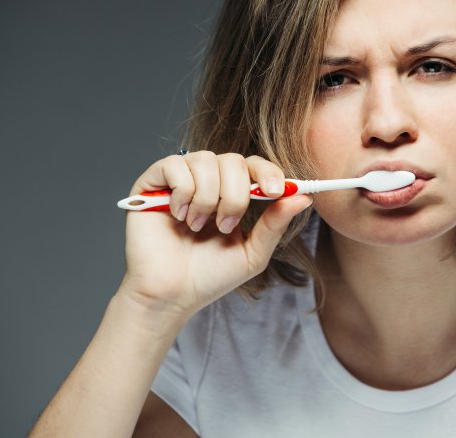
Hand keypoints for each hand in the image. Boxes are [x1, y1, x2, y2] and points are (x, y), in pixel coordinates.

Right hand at [119, 152, 311, 318]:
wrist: (171, 295)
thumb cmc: (209, 276)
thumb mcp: (253, 252)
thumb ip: (275, 224)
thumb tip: (303, 197)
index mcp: (231, 193)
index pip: (254, 165)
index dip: (268, 172)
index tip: (275, 191)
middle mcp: (207, 180)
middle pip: (233, 160)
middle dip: (235, 195)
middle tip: (224, 226)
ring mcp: (179, 179)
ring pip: (205, 160)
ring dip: (207, 197)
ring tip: (197, 226)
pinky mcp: (152, 182)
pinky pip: (175, 165)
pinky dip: (183, 192)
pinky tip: (178, 215)